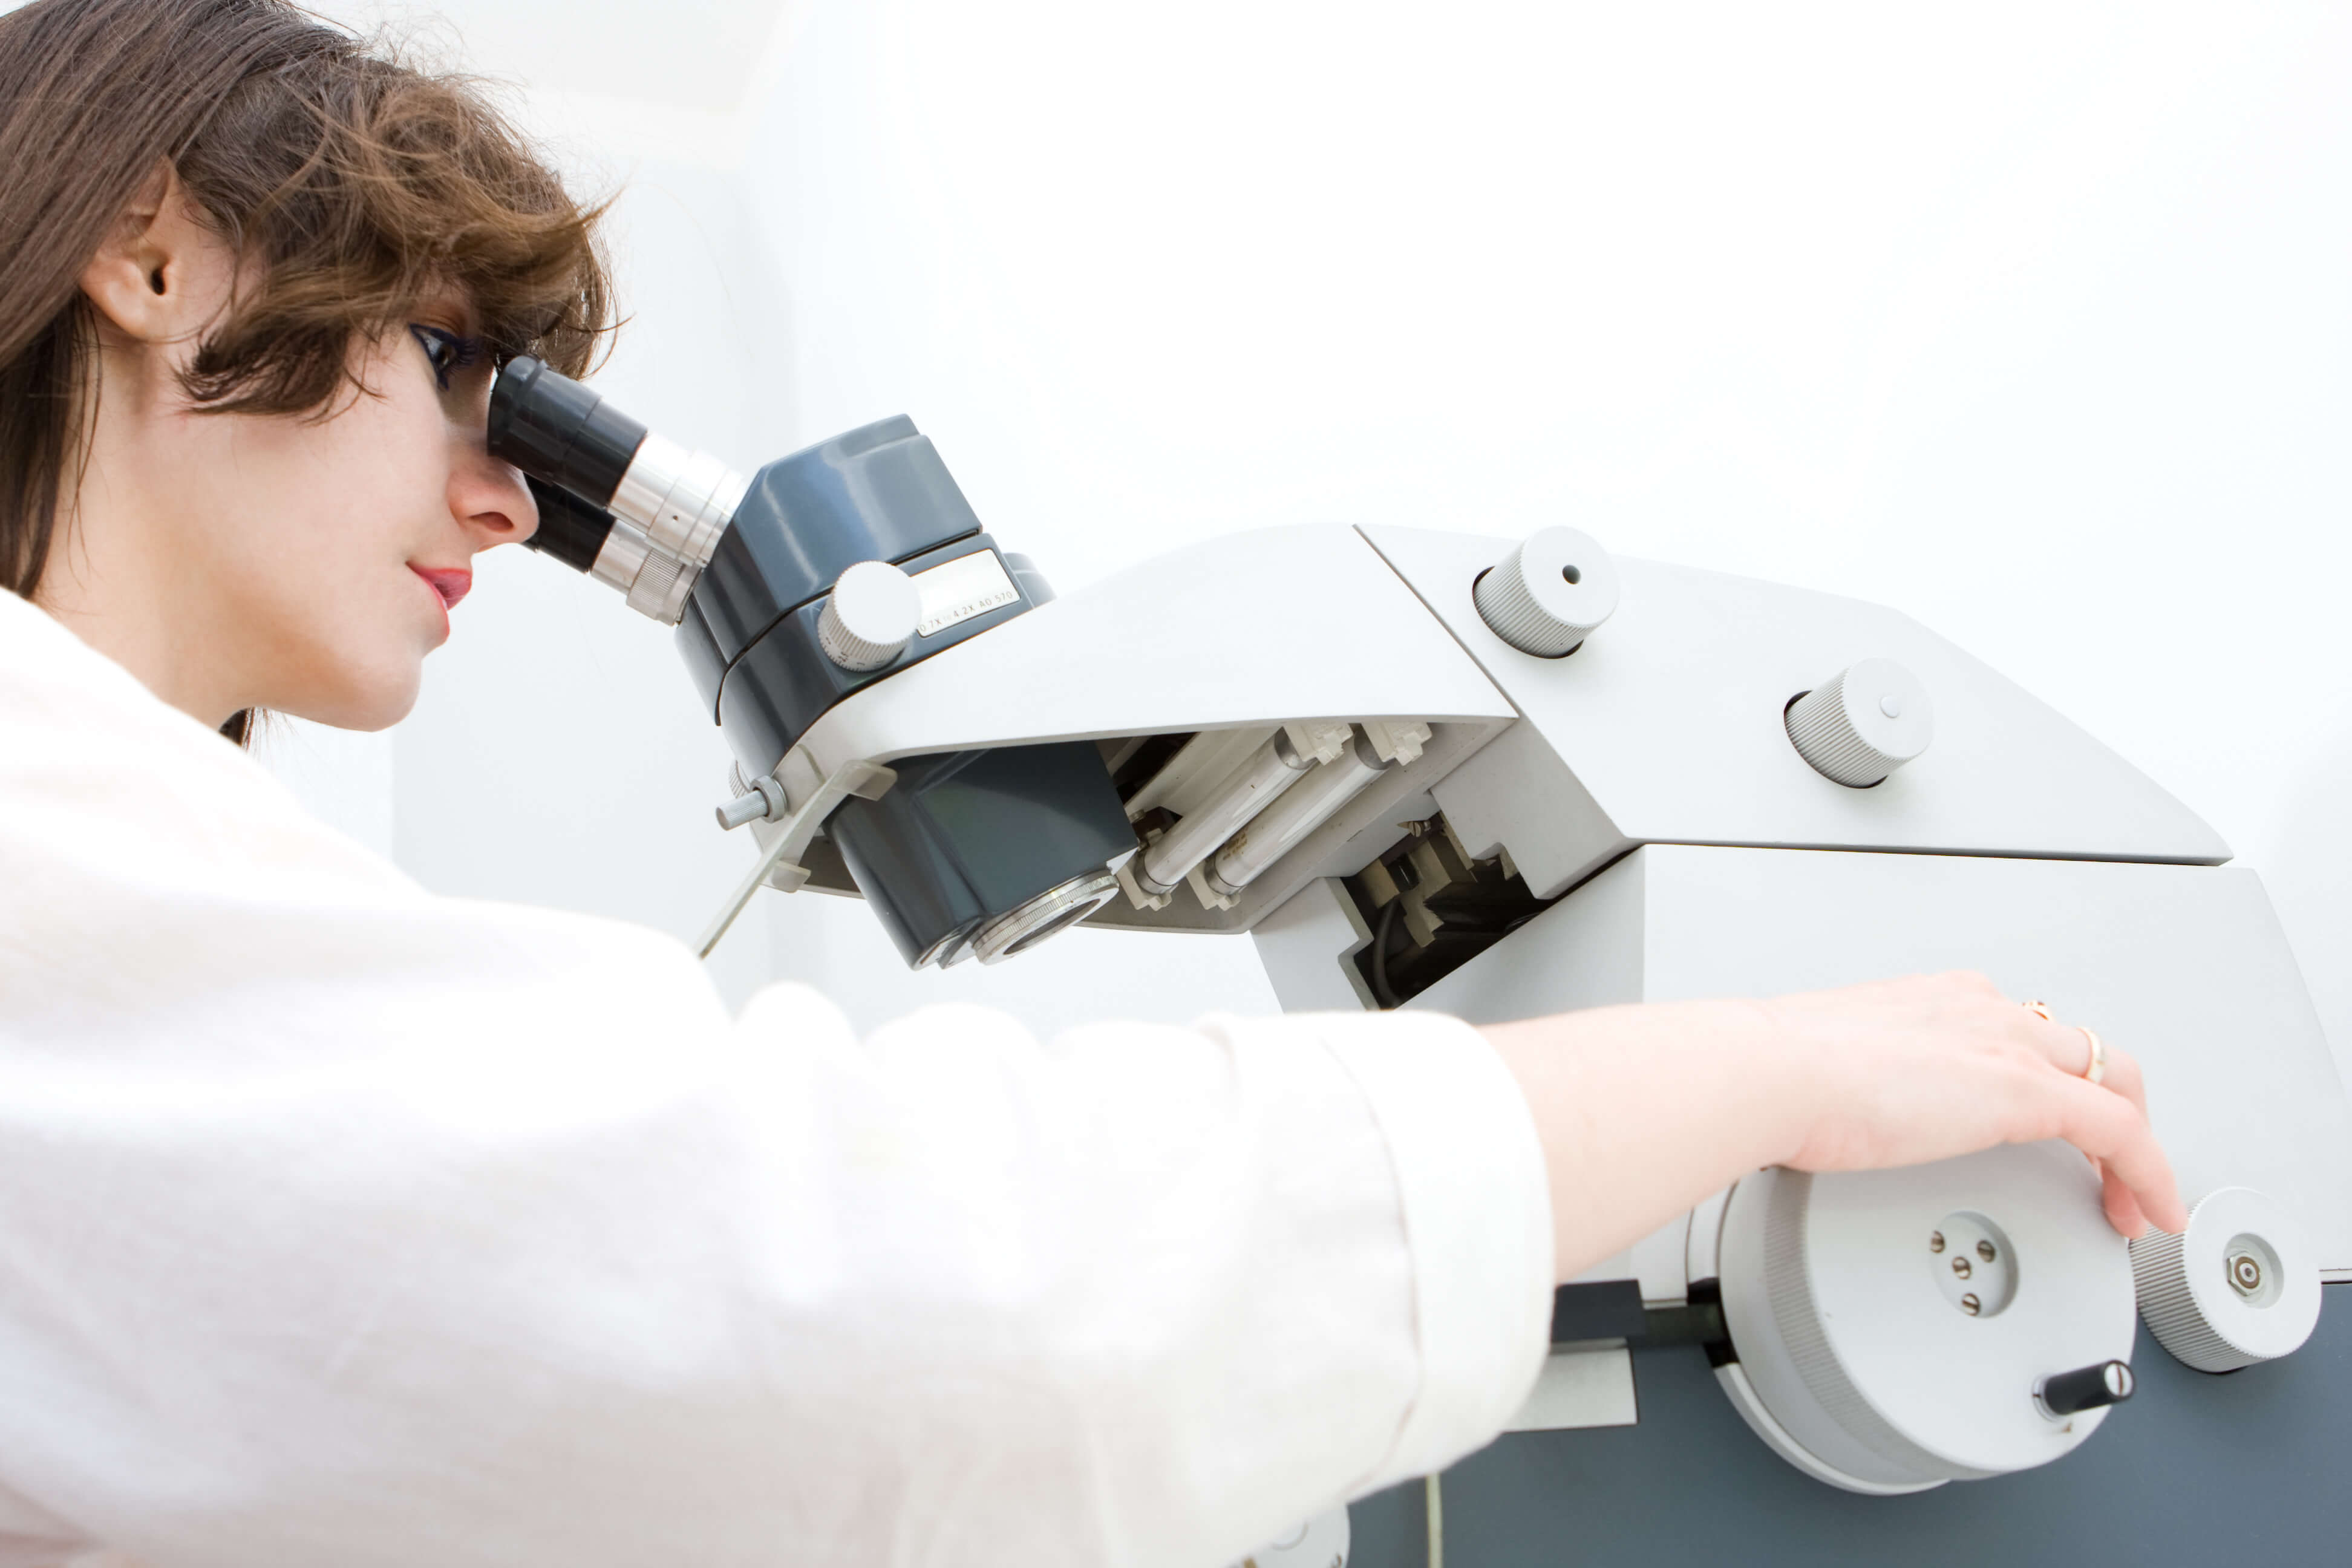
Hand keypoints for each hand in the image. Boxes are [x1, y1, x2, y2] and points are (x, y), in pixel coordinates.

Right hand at [1763, 970, 2185, 1237]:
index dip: (2048, 1079)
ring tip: (2130, 1198)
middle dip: (2106, 1107)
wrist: (1768, 1072)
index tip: (2045, 1125)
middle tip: (2103, 1164)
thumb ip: (1847, 1084)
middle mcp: (1980, 1010)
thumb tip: (1826, 1117)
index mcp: (1933, 1002)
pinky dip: (2150, 1172)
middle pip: (2082, 1049)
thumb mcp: (1825, 1068)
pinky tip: (2150, 1211)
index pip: (2020, 1030)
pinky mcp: (2027, 1091)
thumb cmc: (1774, 1074)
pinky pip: (2123, 1131)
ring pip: (2114, 1080)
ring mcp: (2007, 1045)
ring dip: (2133, 1145)